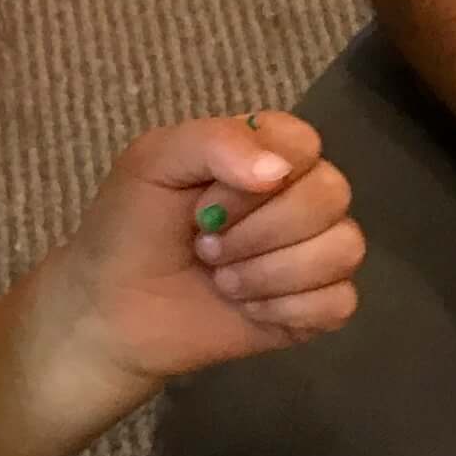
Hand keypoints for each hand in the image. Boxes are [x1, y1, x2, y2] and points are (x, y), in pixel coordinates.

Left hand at [51, 113, 364, 391]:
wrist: (112, 314)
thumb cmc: (129, 229)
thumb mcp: (153, 163)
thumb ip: (213, 141)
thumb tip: (279, 171)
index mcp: (265, 154)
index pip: (305, 143)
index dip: (256, 177)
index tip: (204, 203)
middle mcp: (300, 198)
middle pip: (331, 195)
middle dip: (258, 230)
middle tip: (206, 248)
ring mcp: (314, 253)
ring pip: (343, 248)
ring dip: (269, 272)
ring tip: (223, 281)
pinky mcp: (316, 308)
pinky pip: (339, 302)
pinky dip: (286, 309)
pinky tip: (248, 309)